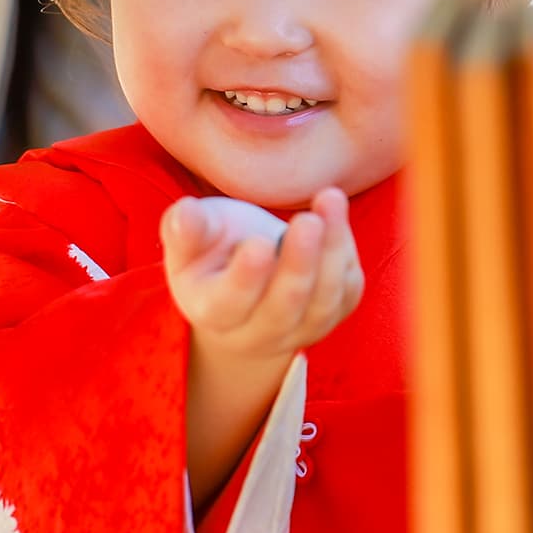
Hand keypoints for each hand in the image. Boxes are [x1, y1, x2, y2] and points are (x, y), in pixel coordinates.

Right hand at [161, 188, 364, 363]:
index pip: (228, 304)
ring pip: (322, 303)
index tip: (258, 244)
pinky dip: (346, 253)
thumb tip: (185, 215)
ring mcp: (299, 330)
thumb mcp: (192, 236)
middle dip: (298, 265)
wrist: (248, 274)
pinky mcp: (332, 314)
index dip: (245, 278)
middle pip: (282, 308)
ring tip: (329, 200)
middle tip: (307, 221)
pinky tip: (336, 214)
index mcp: (212, 311)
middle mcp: (257, 332)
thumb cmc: (214, 249)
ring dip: (331, 252)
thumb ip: (186, 227)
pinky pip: (347, 292)